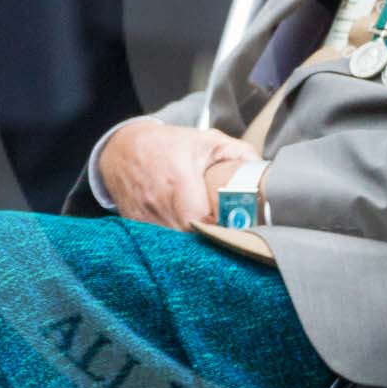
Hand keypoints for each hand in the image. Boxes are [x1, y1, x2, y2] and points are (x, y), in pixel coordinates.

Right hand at [98, 120, 257, 231]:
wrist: (123, 149)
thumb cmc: (168, 145)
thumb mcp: (206, 141)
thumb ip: (238, 153)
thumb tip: (263, 169)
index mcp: (178, 180)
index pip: (200, 219)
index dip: (219, 230)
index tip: (235, 229)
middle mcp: (159, 202)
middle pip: (188, 239)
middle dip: (210, 242)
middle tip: (227, 237)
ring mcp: (145, 217)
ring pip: (173, 246)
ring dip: (193, 247)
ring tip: (210, 240)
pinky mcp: (137, 226)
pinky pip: (158, 245)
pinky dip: (174, 246)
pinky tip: (188, 239)